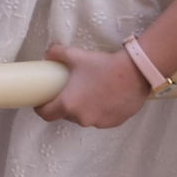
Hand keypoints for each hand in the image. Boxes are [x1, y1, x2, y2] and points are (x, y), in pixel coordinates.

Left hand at [33, 43, 149, 128]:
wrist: (135, 73)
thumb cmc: (102, 65)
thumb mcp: (76, 55)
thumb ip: (57, 53)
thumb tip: (47, 54)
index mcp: (69, 105)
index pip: (47, 114)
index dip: (41, 109)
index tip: (41, 102)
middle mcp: (82, 118)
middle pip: (66, 115)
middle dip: (65, 105)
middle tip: (68, 92)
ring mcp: (99, 123)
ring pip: (84, 118)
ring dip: (83, 109)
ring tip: (88, 94)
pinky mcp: (114, 123)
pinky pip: (101, 119)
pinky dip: (99, 111)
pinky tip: (103, 99)